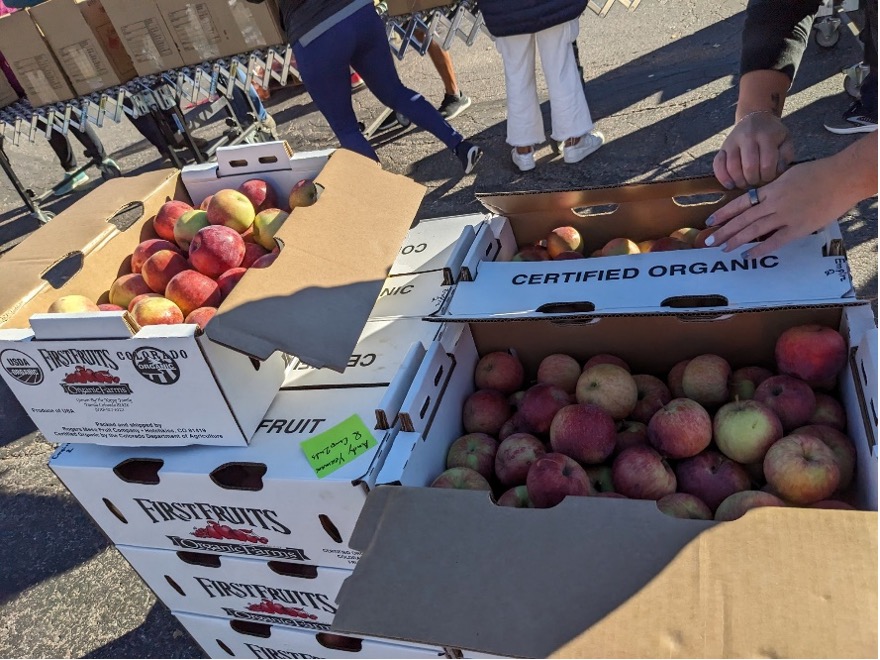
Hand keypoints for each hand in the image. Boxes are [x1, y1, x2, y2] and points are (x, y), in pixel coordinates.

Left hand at [704, 159, 853, 257]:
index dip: (724, 213)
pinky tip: (748, 255)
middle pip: (742, 219)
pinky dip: (760, 249)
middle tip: (708, 241)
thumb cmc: (819, 173)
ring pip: (754, 230)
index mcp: (771, 188)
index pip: (741, 202)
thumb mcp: (790, 175)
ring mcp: (785, 215)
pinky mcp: (798, 228)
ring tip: (723, 248)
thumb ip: (775, 188)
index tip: (710, 221)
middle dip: (723, 230)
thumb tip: (762, 198)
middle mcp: (773, 202)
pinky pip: (775, 241)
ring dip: (736, 240)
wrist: (842, 177)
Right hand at [713, 111, 794, 188]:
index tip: (769, 177)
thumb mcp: (785, 140)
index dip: (768, 176)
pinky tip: (731, 184)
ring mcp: (732, 142)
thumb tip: (777, 171)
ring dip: (740, 181)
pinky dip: (723, 177)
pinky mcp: (722, 148)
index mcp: (766, 136)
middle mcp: (747, 137)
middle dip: (754, 180)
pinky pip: (718, 165)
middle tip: (758, 182)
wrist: (755, 117)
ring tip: (746, 183)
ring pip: (732, 168)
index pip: (767, 164)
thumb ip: (785, 156)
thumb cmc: (772, 133)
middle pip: (749, 167)